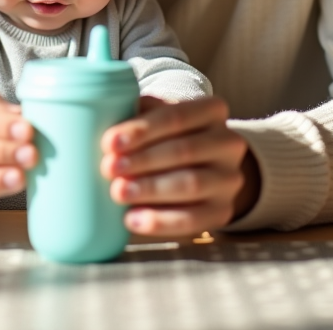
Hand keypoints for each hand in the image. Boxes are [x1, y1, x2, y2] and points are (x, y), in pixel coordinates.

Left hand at [99, 96, 259, 235]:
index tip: (109, 142)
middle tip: (108, 168)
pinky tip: (131, 219)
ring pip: (191, 184)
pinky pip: (194, 220)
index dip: (142, 129)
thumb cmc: (166, 138)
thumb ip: (136, 113)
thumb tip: (103, 111)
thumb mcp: (157, 118)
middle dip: (143, 160)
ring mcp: (229, 179)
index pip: (177, 116)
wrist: (200, 170)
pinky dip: (160, 221)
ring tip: (117, 192)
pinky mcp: (223, 212)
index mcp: (212, 111)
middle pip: (185, 150)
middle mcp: (228, 143)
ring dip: (150, 188)